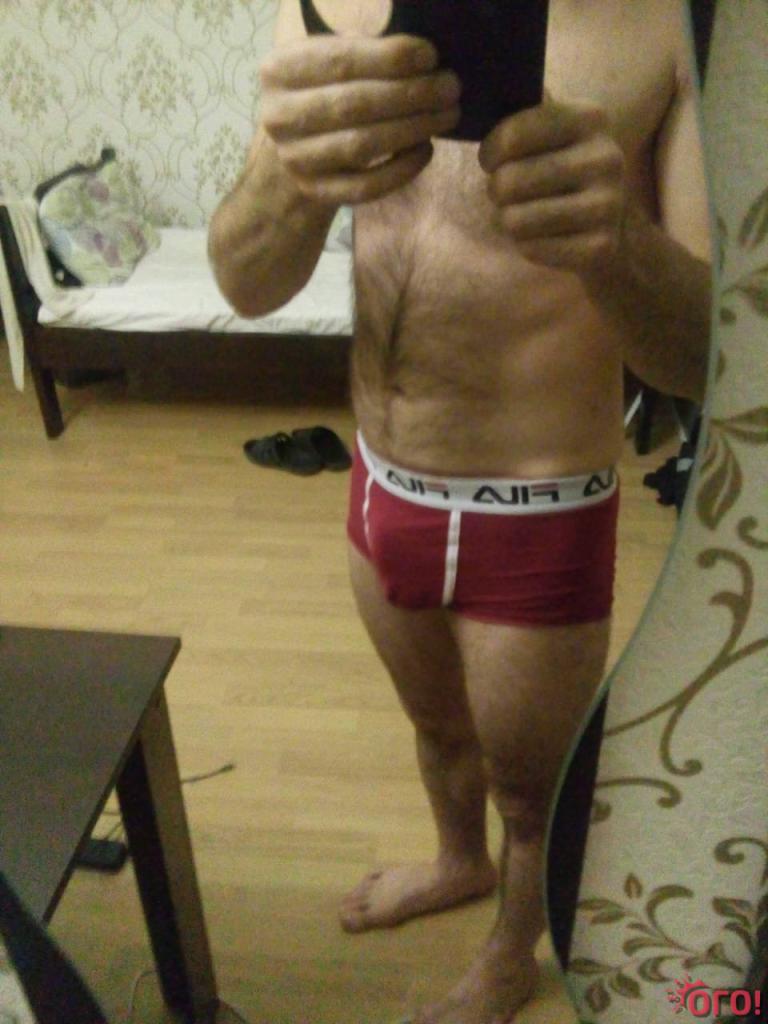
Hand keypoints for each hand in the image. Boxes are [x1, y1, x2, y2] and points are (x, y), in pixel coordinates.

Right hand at [259, 34, 460, 204]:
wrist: (291, 153)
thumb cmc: (321, 94)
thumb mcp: (326, 63)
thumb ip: (362, 54)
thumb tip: (421, 57)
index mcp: (279, 71)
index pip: (340, 61)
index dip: (390, 58)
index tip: (431, 56)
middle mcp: (279, 116)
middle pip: (354, 104)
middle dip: (410, 94)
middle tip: (450, 88)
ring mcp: (297, 160)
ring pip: (361, 146)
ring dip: (412, 129)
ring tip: (447, 115)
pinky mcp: (317, 193)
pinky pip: (367, 186)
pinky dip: (402, 170)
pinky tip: (426, 150)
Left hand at [478, 96, 627, 274]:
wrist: (614, 223)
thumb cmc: (567, 167)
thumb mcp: (556, 128)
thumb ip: (527, 107)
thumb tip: (485, 80)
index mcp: (590, 119)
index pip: (513, 135)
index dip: (490, 151)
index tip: (492, 158)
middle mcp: (606, 158)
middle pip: (509, 183)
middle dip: (496, 190)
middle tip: (505, 191)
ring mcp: (607, 205)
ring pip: (515, 220)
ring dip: (507, 219)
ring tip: (520, 213)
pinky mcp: (600, 246)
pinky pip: (531, 248)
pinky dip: (526, 244)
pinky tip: (541, 235)